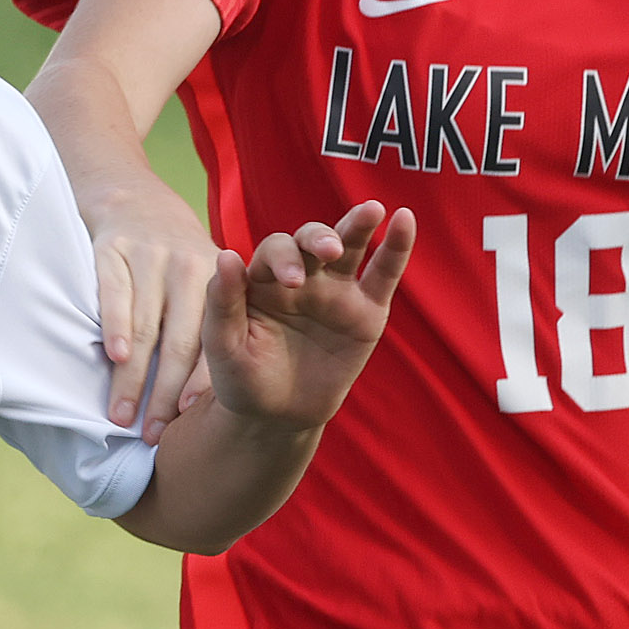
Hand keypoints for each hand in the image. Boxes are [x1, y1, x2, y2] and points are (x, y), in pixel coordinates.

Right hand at [86, 170, 221, 432]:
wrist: (132, 196)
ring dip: (132, 378)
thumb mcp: (203, 280)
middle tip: (153, 437)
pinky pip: (115, 294)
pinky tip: (114, 358)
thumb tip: (203, 406)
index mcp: (218, 283)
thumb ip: (209, 328)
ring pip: (145, 328)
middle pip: (180, 343)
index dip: (203, 385)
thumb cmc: (172, 259)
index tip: (191, 422)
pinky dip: (115, 326)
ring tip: (121, 418)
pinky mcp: (113, 249)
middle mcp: (188, 268)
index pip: (214, 344)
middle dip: (165, 395)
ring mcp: (151, 257)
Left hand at [196, 202, 414, 434]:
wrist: (277, 417)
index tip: (292, 282)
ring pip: (349, 246)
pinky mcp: (367, 310)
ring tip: (372, 210)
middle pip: (310, 239)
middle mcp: (301, 276)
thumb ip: (223, 302)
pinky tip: (405, 220)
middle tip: (328, 250)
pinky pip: (383, 274)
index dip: (283, 258)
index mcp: (263, 279)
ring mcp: (336, 290)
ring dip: (357, 225)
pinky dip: (396, 247)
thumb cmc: (243, 379)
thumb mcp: (223, 346)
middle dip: (319, 238)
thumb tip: (226, 255)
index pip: (275, 251)